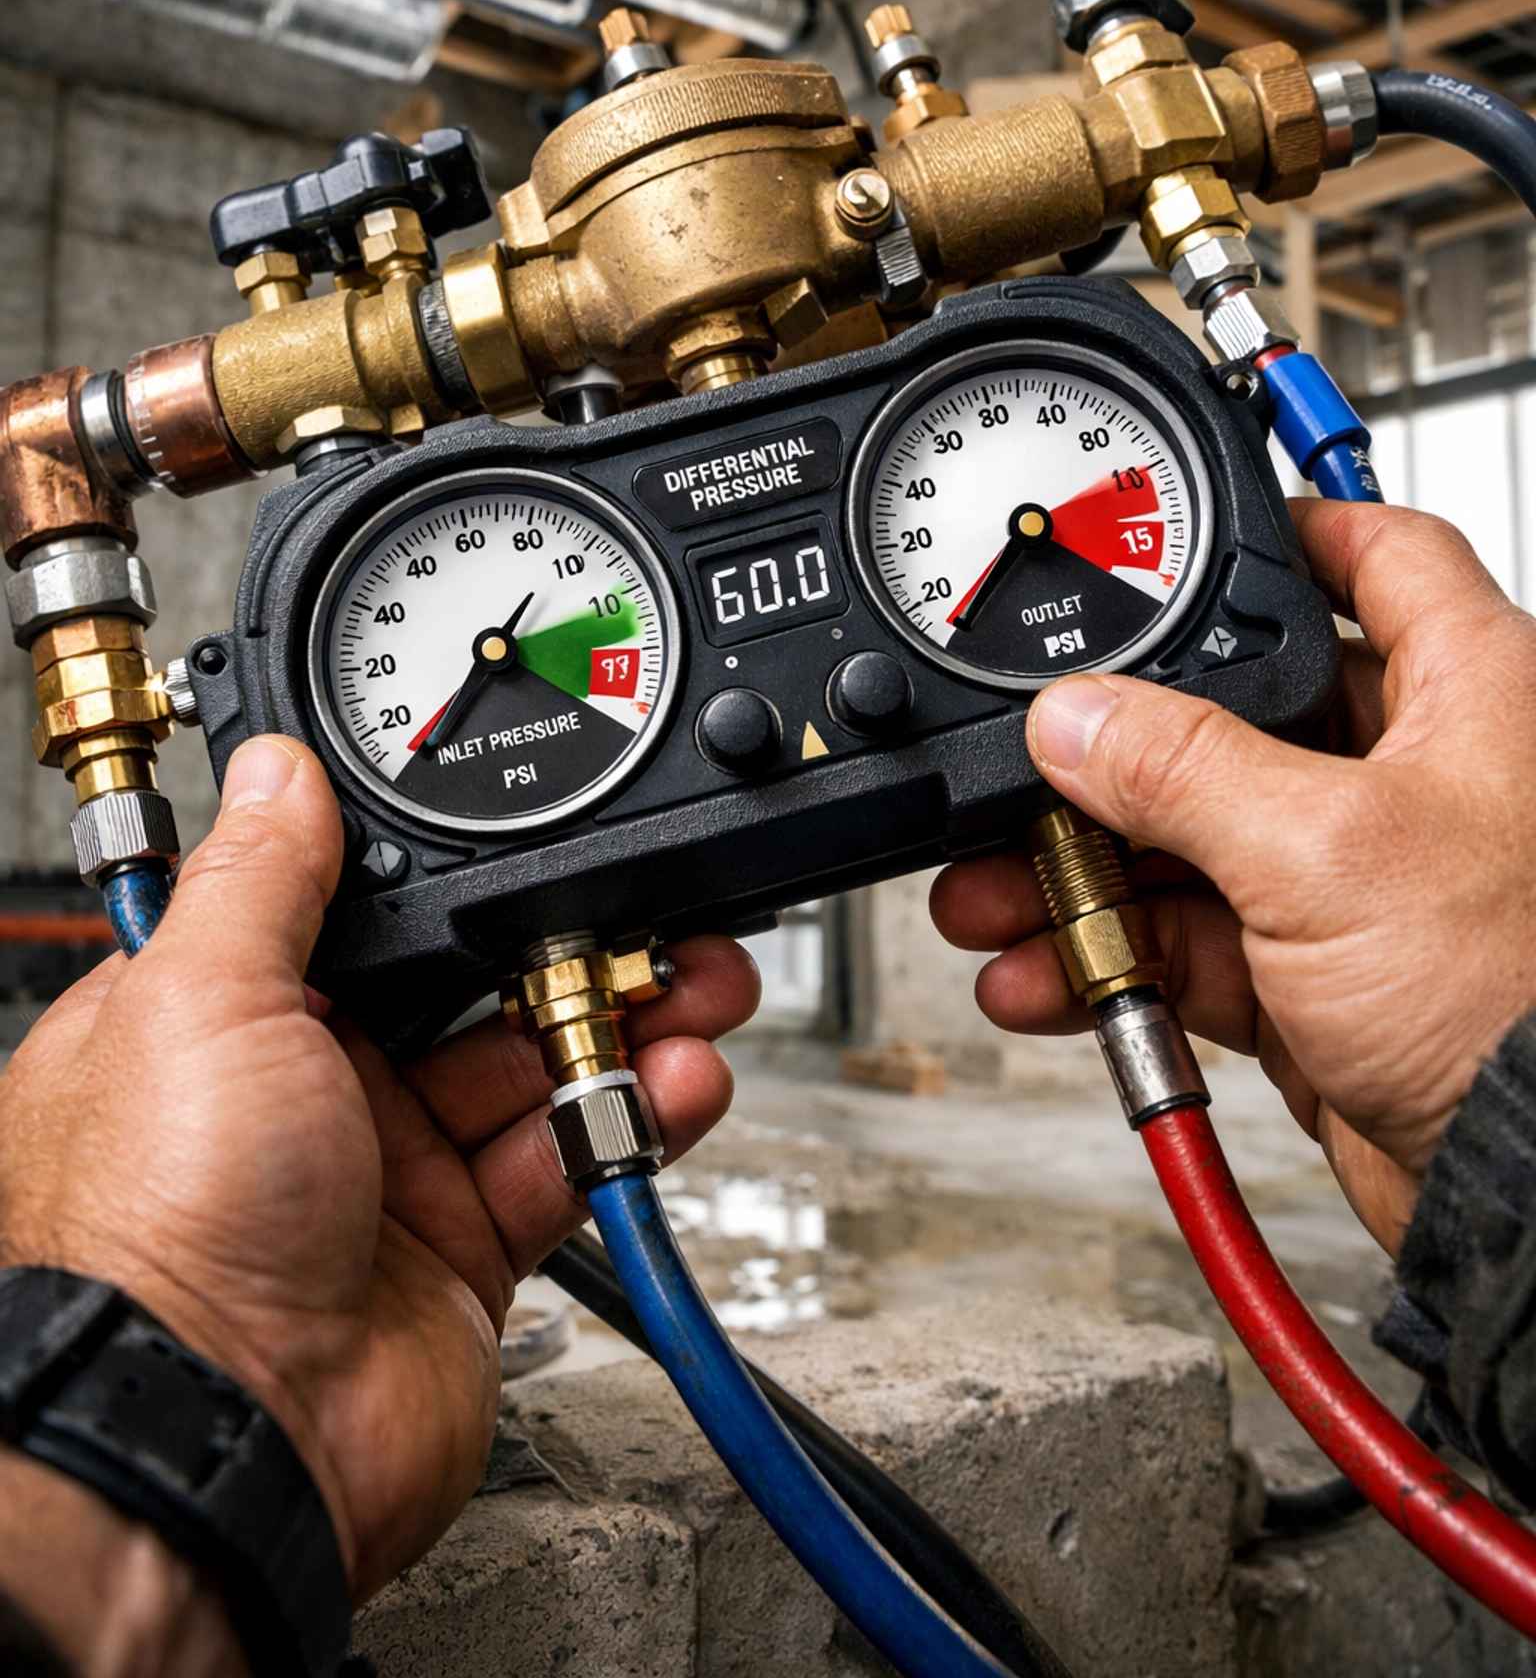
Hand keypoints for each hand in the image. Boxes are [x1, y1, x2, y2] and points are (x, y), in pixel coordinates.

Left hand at [0, 737, 758, 1603]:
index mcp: (222, 1020)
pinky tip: (682, 1076)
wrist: (228, 1441)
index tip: (521, 832)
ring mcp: (389, 1174)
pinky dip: (634, 1114)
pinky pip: (567, 1158)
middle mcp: (306, 1091)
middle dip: (565, 936)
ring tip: (698, 979)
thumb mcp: (200, 1001)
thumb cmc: (167, 1231)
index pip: (348, 913)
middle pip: (463, 981)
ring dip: (624, 1016)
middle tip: (650, 902)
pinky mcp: (463, 1251)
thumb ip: (260, 877)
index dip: (438, 874)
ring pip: (533, 1062)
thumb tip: (278, 770)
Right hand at [930, 501, 1535, 1252]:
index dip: (1286, 531)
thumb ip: (1180, 770)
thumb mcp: (1325, 847)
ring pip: (1191, 841)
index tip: (1185, 531)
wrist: (1526, 1192)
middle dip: (1114, 748)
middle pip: (1236, 715)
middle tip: (1025, 761)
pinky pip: (1184, 945)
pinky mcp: (1314, 980)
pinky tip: (1037, 974)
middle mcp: (1413, 775)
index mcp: (1465, 693)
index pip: (1376, 556)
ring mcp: (1358, 882)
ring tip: (992, 890)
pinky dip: (1106, 959)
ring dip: (1082, 869)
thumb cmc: (1518, 1000)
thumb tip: (1076, 721)